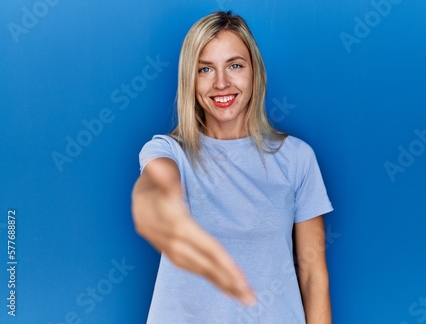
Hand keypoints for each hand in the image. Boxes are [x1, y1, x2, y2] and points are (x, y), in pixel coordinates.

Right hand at [132, 187, 255, 304]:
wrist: (138, 196)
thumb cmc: (156, 183)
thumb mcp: (160, 175)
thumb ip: (163, 175)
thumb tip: (158, 166)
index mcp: (177, 226)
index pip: (206, 248)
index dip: (224, 265)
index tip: (241, 279)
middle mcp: (174, 243)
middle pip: (205, 265)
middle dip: (228, 282)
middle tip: (249, 298)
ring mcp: (171, 250)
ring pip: (199, 271)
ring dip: (221, 284)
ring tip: (242, 296)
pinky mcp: (172, 253)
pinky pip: (193, 269)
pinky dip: (209, 278)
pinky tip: (223, 286)